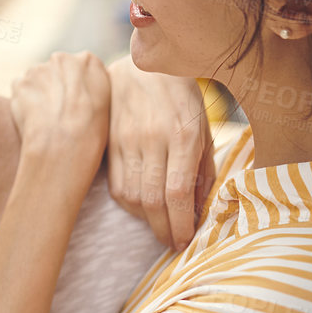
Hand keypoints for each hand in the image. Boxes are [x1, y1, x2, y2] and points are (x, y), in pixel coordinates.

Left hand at [10, 52, 111, 179]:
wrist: (63, 146)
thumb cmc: (91, 133)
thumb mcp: (105, 105)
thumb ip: (91, 88)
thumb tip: (81, 92)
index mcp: (89, 61)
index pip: (80, 68)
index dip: (77, 88)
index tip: (75, 104)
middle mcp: (63, 58)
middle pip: (56, 70)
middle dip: (56, 86)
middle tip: (59, 112)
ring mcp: (38, 69)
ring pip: (36, 79)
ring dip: (39, 93)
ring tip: (46, 120)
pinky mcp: (20, 82)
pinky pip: (20, 89)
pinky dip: (23, 102)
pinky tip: (33, 119)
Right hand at [104, 56, 214, 250]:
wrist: (140, 69)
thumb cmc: (180, 99)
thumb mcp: (203, 129)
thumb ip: (202, 170)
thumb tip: (200, 210)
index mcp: (182, 134)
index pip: (178, 191)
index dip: (182, 223)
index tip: (187, 241)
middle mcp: (152, 139)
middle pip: (152, 200)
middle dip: (164, 230)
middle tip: (174, 243)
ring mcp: (126, 141)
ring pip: (131, 197)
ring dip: (147, 220)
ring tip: (161, 224)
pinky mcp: (108, 145)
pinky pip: (116, 186)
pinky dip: (130, 205)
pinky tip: (142, 206)